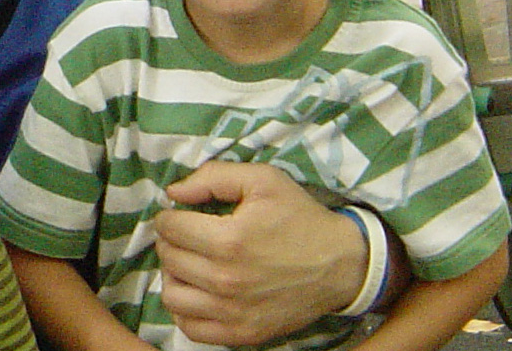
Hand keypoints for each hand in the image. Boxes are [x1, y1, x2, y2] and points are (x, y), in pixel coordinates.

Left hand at [154, 162, 365, 346]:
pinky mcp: (243, 334)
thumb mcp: (262, 179)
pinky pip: (191, 328)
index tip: (180, 215)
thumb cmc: (300, 217)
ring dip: (173, 275)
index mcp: (229, 240)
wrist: (342, 265)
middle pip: (169, 258)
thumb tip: (174, 193)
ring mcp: (234, 312)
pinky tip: (198, 291)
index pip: (169, 228)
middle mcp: (226, 280)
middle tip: (186, 234)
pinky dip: (186, 310)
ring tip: (189, 262)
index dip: (170, 216)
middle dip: (171, 241)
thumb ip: (213, 177)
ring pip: (172, 295)